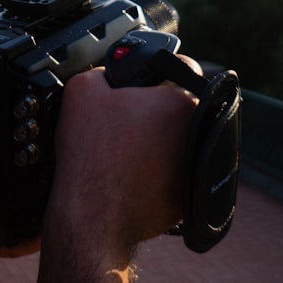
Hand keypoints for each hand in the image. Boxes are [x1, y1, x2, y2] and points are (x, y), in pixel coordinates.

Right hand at [37, 59, 199, 281]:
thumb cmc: (91, 156)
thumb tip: (111, 73)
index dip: (158, 67)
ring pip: (179, 138)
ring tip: (126, 145)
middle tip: (126, 115)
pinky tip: (130, 168)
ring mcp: (198, 167)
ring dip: (159, 137)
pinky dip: (158, 166)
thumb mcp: (82, 88)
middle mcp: (200, 133)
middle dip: (157, 106)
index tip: (143, 79)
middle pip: (180, 105)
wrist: (92, 217)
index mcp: (181, 102)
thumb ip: (104, 69)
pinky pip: (175, 169)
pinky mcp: (189, 195)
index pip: (184, 66)